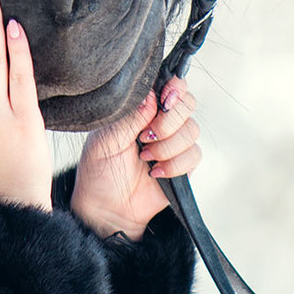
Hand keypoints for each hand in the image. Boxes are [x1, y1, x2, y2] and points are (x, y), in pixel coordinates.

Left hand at [70, 76, 200, 239]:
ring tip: (145, 158)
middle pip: (188, 104)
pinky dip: (174, 165)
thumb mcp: (106, 138)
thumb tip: (151, 96)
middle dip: (168, 122)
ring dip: (166, 147)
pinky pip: (194, 156)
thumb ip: (131, 116)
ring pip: (192, 131)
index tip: (164, 99)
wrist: (106, 208)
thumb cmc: (99, 171)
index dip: (175, 87)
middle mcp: (162, 121)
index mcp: (143, 108)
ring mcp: (174, 143)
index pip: (171, 84)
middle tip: (145, 136)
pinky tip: (155, 172)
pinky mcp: (184, 165)